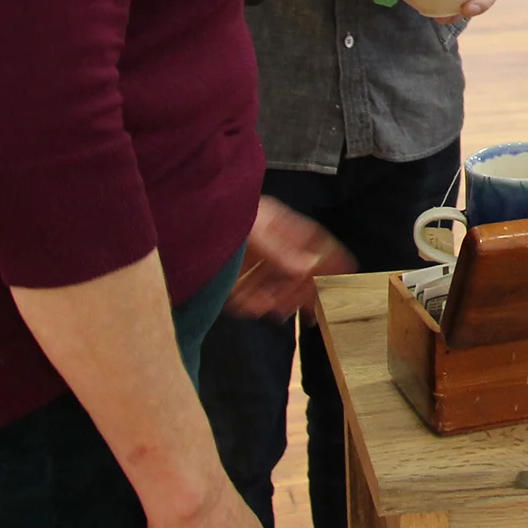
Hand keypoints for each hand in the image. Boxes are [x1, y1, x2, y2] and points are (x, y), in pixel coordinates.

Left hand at [226, 195, 357, 319]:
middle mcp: (264, 239)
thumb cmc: (221, 216)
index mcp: (276, 221)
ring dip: (276, 297)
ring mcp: (245, 256)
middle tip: (311, 309)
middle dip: (302, 287)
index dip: (331, 254)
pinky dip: (251, 301)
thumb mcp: (255, 232)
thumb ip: (282, 252)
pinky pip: (245, 289)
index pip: (313, 238)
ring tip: (277, 311)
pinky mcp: (226, 271)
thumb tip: (311, 269)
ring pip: (269, 281)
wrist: (179, 216)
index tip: (348, 273)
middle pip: (292, 265)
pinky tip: (254, 308)